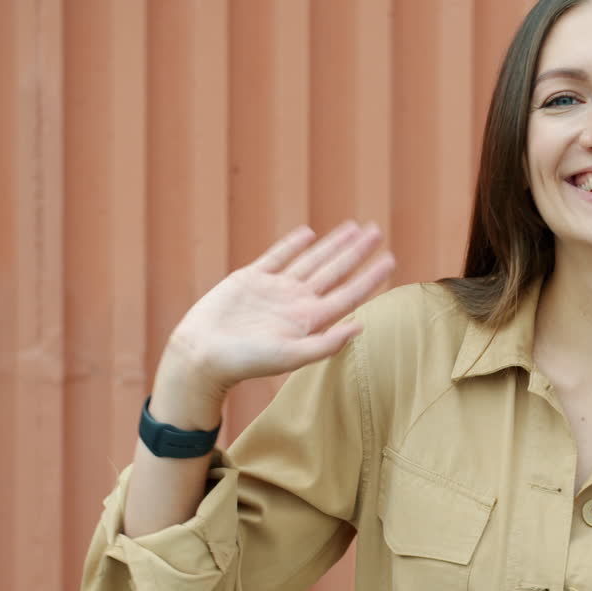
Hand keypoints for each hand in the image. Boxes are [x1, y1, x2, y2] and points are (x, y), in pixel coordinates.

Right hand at [162, 221, 395, 396]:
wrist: (202, 355)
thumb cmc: (246, 362)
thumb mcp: (290, 356)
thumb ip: (326, 343)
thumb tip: (362, 327)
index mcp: (309, 320)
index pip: (349, 294)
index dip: (370, 277)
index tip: (390, 258)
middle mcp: (296, 302)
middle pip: (334, 271)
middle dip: (356, 252)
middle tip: (378, 231)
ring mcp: (274, 289)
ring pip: (311, 260)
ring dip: (332, 244)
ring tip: (354, 228)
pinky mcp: (250, 279)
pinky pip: (277, 257)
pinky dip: (293, 244)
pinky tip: (309, 233)